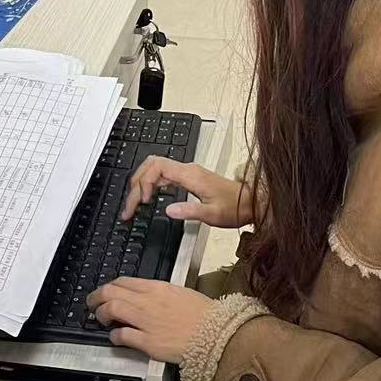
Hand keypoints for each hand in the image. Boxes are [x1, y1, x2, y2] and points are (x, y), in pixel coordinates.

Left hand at [87, 279, 213, 361]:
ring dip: (101, 314)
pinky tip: (114, 336)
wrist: (217, 335)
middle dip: (96, 297)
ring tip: (100, 319)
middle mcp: (149, 301)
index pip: (125, 282)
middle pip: (111, 292)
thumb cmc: (206, 317)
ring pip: (112, 309)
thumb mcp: (182, 295)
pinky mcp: (148, 342)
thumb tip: (148, 298)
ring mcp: (147, 321)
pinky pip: (122, 335)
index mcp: (158, 288)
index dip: (110, 286)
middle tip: (92, 303)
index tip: (106, 292)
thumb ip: (162, 295)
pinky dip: (114, 335)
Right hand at [122, 157, 252, 227]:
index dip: (145, 182)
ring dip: (141, 185)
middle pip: (151, 166)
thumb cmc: (235, 207)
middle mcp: (187, 170)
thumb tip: (168, 210)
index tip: (144, 202)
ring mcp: (187, 173)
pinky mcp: (188, 179)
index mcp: (190, 174)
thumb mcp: (213, 214)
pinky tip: (148, 200)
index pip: (157, 167)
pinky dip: (150, 186)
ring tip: (133, 206)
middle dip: (136, 184)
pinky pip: (162, 176)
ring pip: (154, 170)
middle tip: (130, 207)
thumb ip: (189, 211)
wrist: (250, 203)